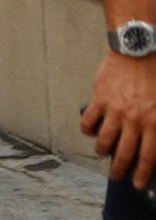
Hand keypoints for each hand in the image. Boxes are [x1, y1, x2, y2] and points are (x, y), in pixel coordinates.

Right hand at [83, 52, 155, 187]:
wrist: (139, 52)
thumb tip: (155, 143)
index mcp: (154, 123)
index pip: (148, 158)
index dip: (142, 175)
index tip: (138, 185)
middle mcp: (134, 121)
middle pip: (125, 154)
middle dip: (119, 170)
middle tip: (116, 177)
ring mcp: (115, 111)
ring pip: (104, 141)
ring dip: (102, 151)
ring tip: (103, 152)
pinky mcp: (99, 99)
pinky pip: (88, 121)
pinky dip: (87, 129)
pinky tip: (90, 130)